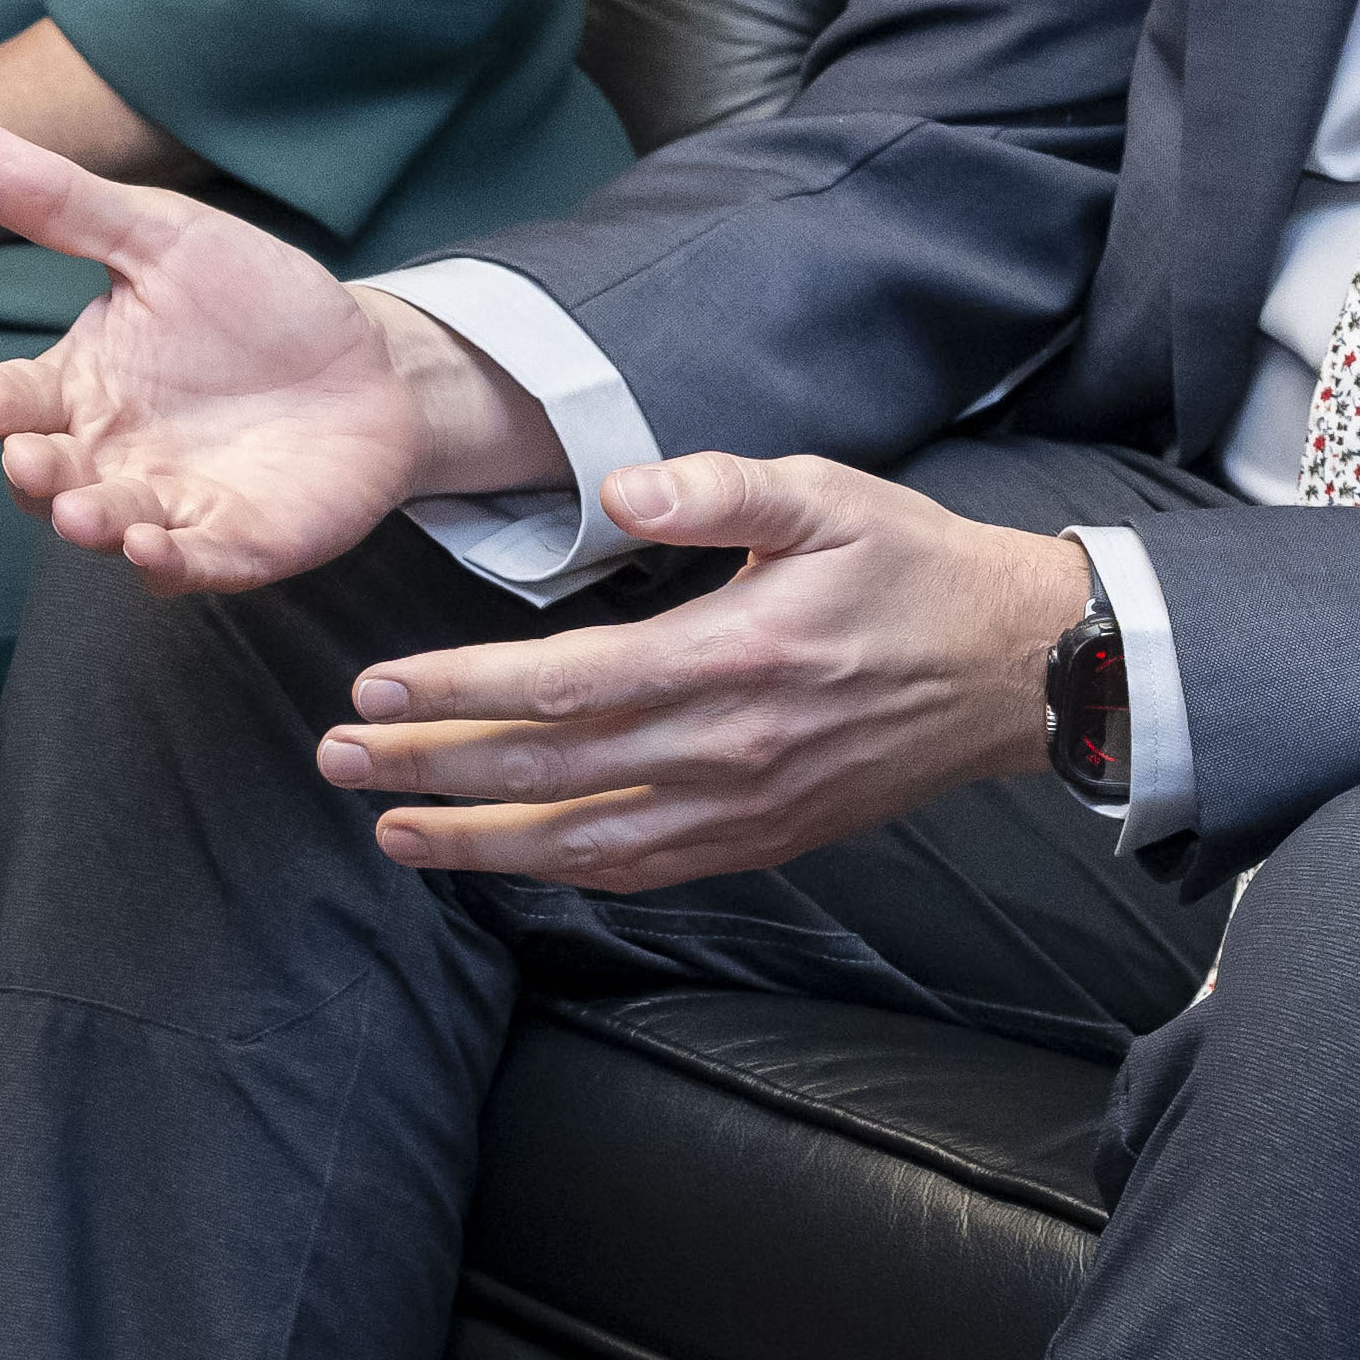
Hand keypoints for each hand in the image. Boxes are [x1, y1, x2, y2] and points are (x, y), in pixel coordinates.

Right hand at [0, 116, 477, 592]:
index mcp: (83, 382)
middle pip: (50, 475)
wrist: (367, 365)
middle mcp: (112, 451)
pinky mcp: (235, 541)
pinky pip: (193, 561)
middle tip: (30, 461)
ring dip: (93, 524)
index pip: (19, 400)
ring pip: (112, 523)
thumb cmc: (253, 302)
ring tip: (83, 516)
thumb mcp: (163, 237)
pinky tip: (153, 549)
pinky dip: (169, 561)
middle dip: (35, 473)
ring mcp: (170, 501)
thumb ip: (64, 203)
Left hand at [324, 456, 1085, 887]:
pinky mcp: (765, 838)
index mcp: (737, 655)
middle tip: (340, 760)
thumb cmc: (912, 570)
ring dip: (480, 842)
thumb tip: (623, 488)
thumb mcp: (827, 495)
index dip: (463, 691)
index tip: (377, 689)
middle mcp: (732, 747)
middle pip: (552, 772)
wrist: (1020, 670)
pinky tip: (504, 862)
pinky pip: (646, 869)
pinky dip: (564, 870)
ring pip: (587, 842)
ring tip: (392, 829)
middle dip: (433, 770)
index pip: (567, 686)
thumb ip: (720, 488)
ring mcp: (747, 807)